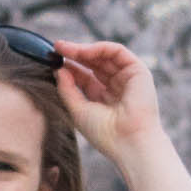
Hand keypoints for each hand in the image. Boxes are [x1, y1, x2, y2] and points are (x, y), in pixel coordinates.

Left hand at [54, 39, 161, 160]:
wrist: (128, 142)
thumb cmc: (103, 133)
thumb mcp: (77, 110)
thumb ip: (66, 89)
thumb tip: (58, 70)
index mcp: (104, 99)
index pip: (85, 77)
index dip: (70, 67)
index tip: (52, 61)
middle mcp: (117, 87)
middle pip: (94, 64)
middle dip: (75, 54)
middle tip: (56, 48)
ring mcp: (128, 78)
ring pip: (104, 55)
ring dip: (84, 49)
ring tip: (65, 48)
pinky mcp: (138, 71)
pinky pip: (117, 51)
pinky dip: (99, 48)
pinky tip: (82, 51)